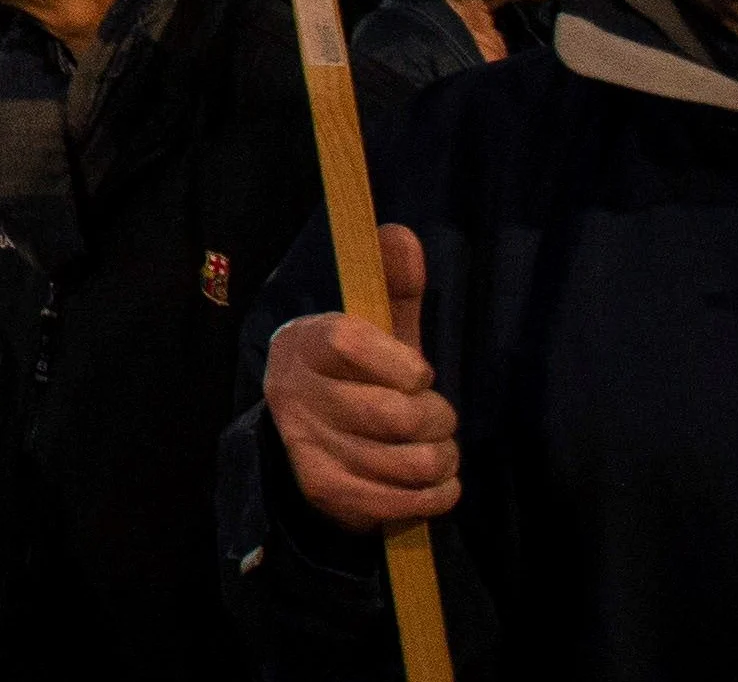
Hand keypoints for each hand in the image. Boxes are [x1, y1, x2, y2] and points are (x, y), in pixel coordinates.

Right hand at [263, 225, 457, 528]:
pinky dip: (438, 494)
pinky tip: (433, 481)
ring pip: (410, 462)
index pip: (352, 342)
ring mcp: (308, 449)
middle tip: (436, 416)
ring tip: (436, 449)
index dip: (402, 363)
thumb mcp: (376, 330)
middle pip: (396, 414)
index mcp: (304, 343)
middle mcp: (294, 395)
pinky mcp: (327, 494)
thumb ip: (393, 286)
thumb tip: (401, 235)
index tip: (418, 373)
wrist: (311, 438)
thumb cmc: (358, 375)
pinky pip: (407, 502)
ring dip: (443, 458)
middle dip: (438, 418)